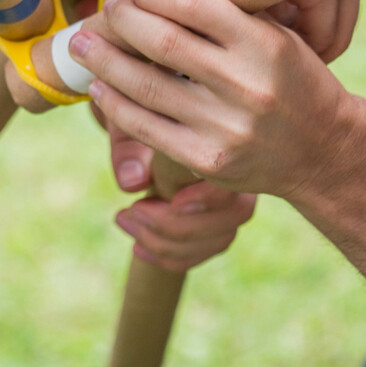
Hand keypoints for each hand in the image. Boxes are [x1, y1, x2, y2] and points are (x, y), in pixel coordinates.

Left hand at [69, 0, 363, 200]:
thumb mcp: (274, 34)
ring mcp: (225, 127)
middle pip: (161, 40)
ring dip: (103, 60)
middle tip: (106, 12)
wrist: (325, 150)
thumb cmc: (291, 79)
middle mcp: (246, 85)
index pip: (192, 1)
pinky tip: (100, 87)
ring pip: (145, 85)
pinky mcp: (206, 160)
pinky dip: (115, 104)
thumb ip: (222, 10)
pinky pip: (145, 127)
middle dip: (121, 20)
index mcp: (265, 43)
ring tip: (82, 45)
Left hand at [105, 115, 255, 271]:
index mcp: (225, 137)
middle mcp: (241, 168)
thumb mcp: (126, 118)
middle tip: (130, 211)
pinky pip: (206, 251)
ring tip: (124, 220)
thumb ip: (127, 148)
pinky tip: (139, 247)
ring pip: (221, 239)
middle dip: (176, 225)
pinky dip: (171, 257)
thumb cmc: (135, 109)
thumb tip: (133, 182)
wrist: (139, 110)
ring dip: (167, 243)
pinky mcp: (217, 221)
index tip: (170, 201)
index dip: (207, 198)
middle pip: (235, 216)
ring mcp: (232, 197)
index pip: (235, 178)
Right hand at [196, 0, 365, 62]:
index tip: (264, 36)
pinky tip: (254, 44)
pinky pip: (312, 29)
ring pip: (330, 31)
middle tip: (261, 56)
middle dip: (300, 45)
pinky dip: (283, 41)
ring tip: (254, 53)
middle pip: (338, 21)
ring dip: (290, 47)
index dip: (298, 22)